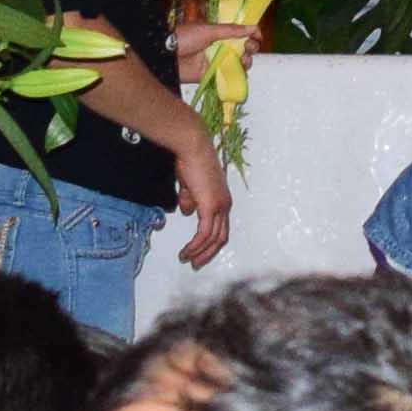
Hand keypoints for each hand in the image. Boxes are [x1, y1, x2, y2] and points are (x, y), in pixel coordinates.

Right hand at [165, 105, 236, 267]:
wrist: (193, 147)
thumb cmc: (190, 161)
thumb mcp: (190, 184)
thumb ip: (190, 199)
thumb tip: (188, 212)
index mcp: (222, 199)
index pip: (220, 227)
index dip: (210, 242)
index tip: (198, 252)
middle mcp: (225, 205)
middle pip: (221, 237)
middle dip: (208, 253)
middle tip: (195, 263)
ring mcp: (219, 206)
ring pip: (213, 239)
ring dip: (199, 252)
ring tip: (186, 259)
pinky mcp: (210, 207)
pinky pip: (204, 234)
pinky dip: (195, 246)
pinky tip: (186, 252)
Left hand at [168, 21, 255, 76]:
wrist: (165, 55)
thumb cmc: (185, 37)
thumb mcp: (209, 30)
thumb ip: (231, 30)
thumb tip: (253, 27)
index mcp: (219, 33)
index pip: (241, 33)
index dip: (251, 34)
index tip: (258, 36)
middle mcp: (219, 47)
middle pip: (243, 49)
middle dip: (251, 48)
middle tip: (250, 48)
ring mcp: (215, 62)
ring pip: (237, 64)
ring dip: (245, 62)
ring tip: (243, 61)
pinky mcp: (209, 76)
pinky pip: (226, 78)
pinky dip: (235, 78)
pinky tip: (239, 74)